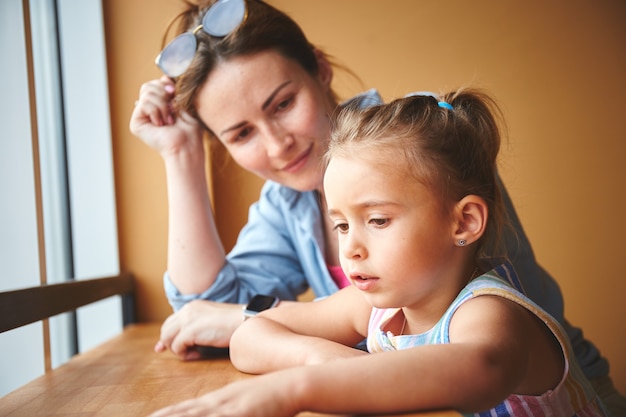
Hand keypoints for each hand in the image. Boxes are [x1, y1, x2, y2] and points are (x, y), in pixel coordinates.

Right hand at [129, 76, 203, 158]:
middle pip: (148, 86)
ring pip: (146, 93)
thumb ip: (172, 88)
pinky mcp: (136, 123)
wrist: (187, 145)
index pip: (156, 83)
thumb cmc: (190, 127)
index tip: (175, 91)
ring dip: (163, 106)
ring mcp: (142, 116)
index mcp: (160, 103)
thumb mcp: (183, 102)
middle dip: (163, 93)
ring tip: (170, 120)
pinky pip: (143, 103)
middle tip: (173, 107)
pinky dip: (156, 112)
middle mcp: (149, 109)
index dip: (165, 83)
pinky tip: (162, 124)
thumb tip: (164, 76)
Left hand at [147, 372, 300, 416]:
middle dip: (163, 416)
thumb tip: (232, 409)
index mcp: (220, 399)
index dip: (167, 414)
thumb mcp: (250, 401)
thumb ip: (237, 407)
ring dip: (173, 416)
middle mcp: (218, 402)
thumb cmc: (276, 394)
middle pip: (183, 412)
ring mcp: (227, 407)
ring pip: (192, 415)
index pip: (186, 408)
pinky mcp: (238, 412)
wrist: (293, 381)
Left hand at [155, 300, 243, 359]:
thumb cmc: (233, 323)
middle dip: (169, 344)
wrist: (245, 321)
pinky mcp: (190, 331)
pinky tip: (199, 354)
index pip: (171, 321)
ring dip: (178, 350)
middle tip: (180, 353)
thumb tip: (185, 339)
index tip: (164, 347)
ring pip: (167, 339)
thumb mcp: (211, 320)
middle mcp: (187, 310)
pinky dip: (185, 355)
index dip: (168, 335)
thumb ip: (197, 326)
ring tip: (194, 353)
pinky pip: (177, 347)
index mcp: (193, 306)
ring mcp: (188, 320)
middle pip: (166, 330)